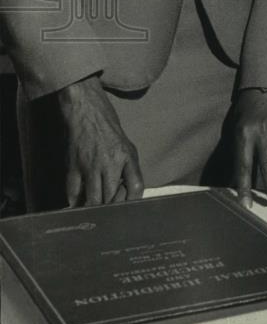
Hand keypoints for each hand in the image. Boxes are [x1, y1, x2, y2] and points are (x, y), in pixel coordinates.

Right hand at [57, 75, 143, 206]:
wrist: (86, 111)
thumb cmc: (109, 128)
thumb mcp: (127, 146)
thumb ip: (129, 168)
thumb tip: (128, 193)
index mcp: (126, 156)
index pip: (135, 186)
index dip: (133, 201)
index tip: (127, 207)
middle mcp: (109, 163)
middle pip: (111, 199)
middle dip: (110, 209)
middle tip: (109, 212)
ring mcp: (90, 166)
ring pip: (93, 200)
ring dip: (93, 208)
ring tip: (94, 211)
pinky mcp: (73, 166)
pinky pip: (73, 193)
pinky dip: (75, 201)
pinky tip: (78, 202)